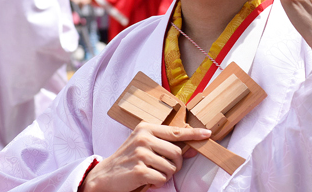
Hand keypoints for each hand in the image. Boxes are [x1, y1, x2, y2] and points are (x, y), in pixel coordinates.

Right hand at [81, 123, 211, 191]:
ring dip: (165, 174)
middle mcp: (143, 138)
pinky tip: (146, 180)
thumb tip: (192, 148)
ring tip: (151, 172)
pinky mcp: (140, 170)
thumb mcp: (144, 145)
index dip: (194, 134)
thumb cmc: (128, 159)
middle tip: (164, 168)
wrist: (104, 176)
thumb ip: (166, 145)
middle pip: (176, 153)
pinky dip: (157, 183)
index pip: (175, 131)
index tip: (207, 133)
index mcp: (146, 128)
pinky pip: (162, 179)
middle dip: (176, 164)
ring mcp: (141, 153)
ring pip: (171, 167)